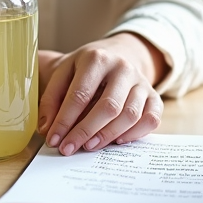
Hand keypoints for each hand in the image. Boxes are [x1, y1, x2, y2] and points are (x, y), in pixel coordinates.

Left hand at [37, 34, 165, 155]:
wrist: (117, 54)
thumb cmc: (85, 68)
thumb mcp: (63, 72)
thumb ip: (52, 99)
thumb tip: (47, 129)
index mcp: (96, 58)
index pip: (80, 94)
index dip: (65, 120)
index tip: (54, 140)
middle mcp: (122, 67)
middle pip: (108, 106)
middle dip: (86, 131)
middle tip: (69, 149)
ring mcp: (141, 82)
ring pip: (130, 114)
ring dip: (108, 135)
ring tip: (89, 147)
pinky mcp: (154, 96)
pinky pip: (151, 118)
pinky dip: (135, 134)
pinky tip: (117, 142)